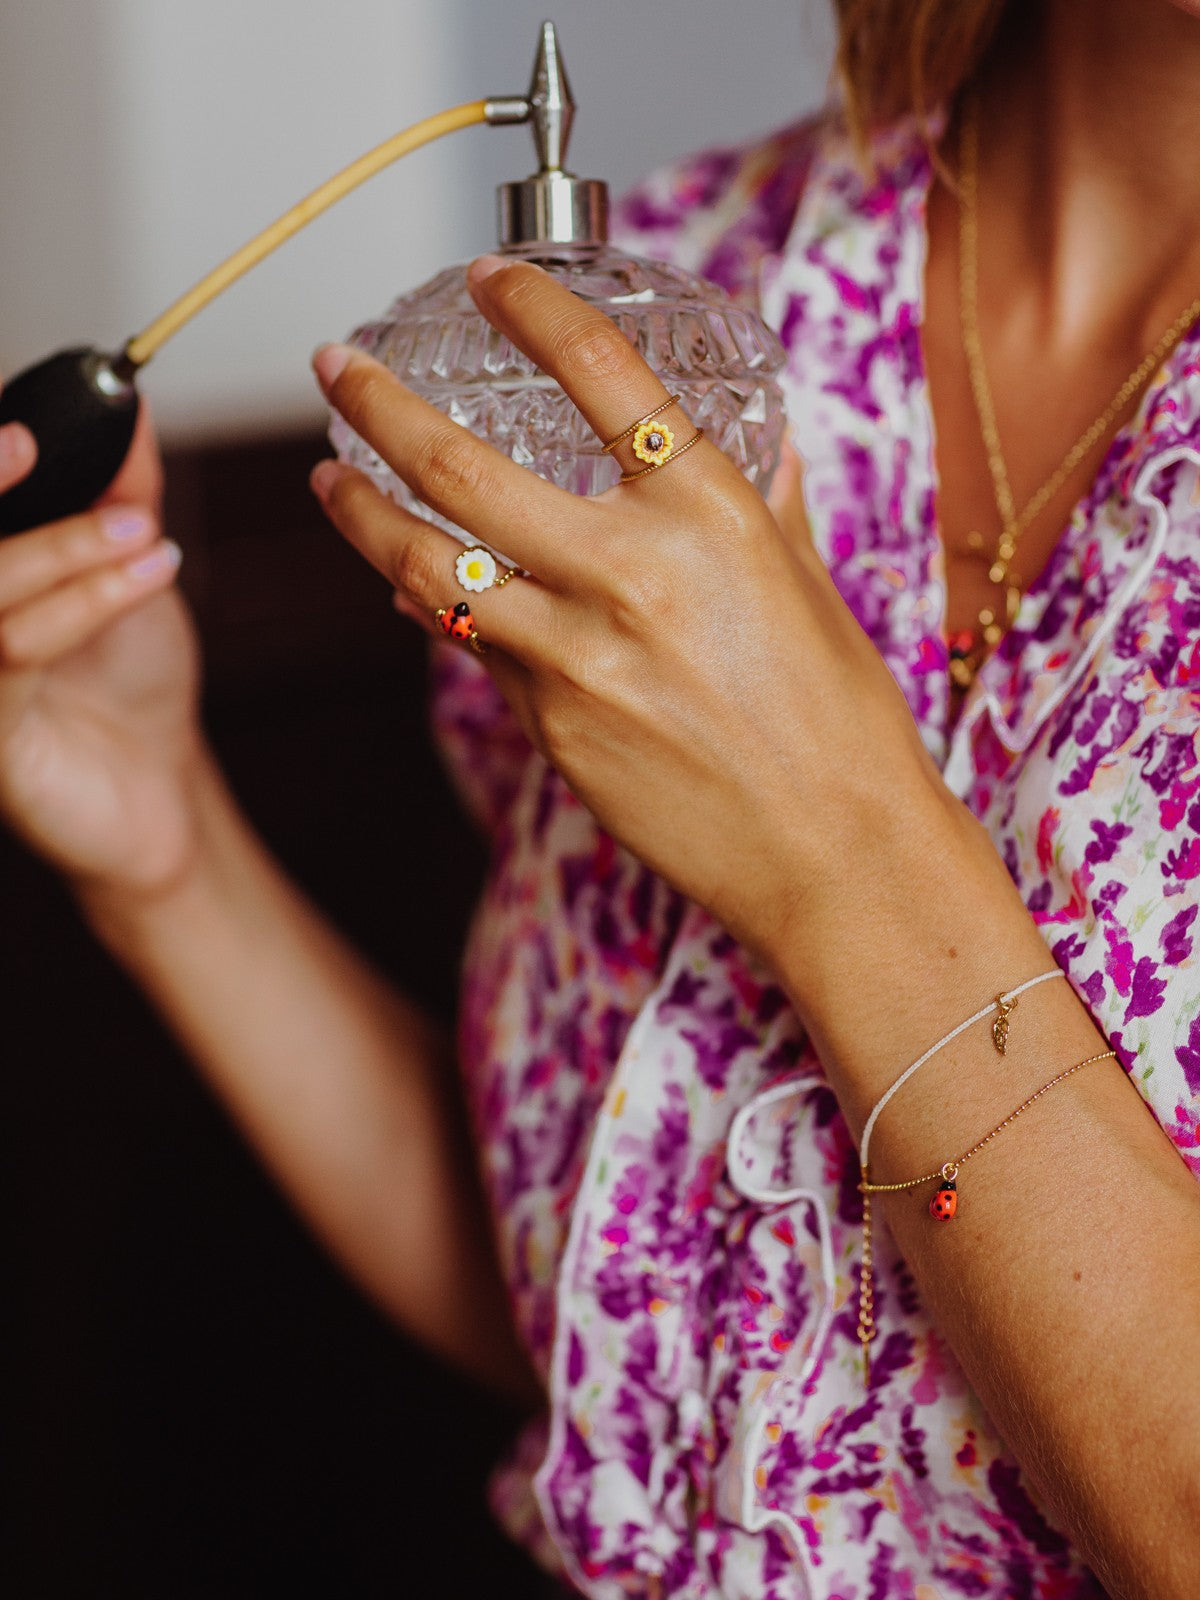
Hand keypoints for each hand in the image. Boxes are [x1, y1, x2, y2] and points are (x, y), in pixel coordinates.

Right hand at [0, 401, 203, 898]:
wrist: (158, 789)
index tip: (22, 429)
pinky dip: (85, 604)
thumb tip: (129, 408)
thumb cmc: (126, 685)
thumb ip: (118, 492)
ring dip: (60, 551)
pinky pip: (14, 656)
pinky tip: (148, 575)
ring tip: (141, 532)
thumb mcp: (128, 569)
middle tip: (37, 449)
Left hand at [310, 258, 947, 961]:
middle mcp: (632, 575)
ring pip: (428, 564)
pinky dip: (434, 604)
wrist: (834, 854)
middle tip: (336, 367)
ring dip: (361, 513)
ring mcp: (577, 658)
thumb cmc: (838, 721)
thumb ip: (743, 506)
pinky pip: (472, 647)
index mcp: (712, 515)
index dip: (532, 308)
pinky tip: (408, 584)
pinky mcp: (550, 727)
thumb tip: (716, 450)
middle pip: (461, 468)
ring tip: (327, 480)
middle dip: (377, 405)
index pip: (602, 373)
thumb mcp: (800, 583)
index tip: (488, 279)